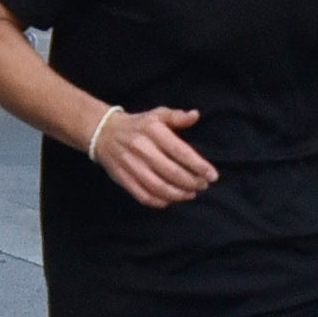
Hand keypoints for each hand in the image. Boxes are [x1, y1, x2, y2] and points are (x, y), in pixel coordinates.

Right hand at [91, 107, 216, 208]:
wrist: (105, 133)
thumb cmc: (139, 125)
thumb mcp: (157, 114)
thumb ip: (177, 117)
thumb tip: (195, 115)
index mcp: (153, 131)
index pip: (180, 151)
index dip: (199, 166)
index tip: (212, 176)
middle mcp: (142, 149)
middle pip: (172, 172)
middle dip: (192, 182)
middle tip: (203, 185)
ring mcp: (131, 165)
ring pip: (159, 187)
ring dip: (179, 194)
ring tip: (191, 194)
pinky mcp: (123, 178)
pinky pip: (143, 195)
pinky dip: (159, 202)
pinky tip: (171, 200)